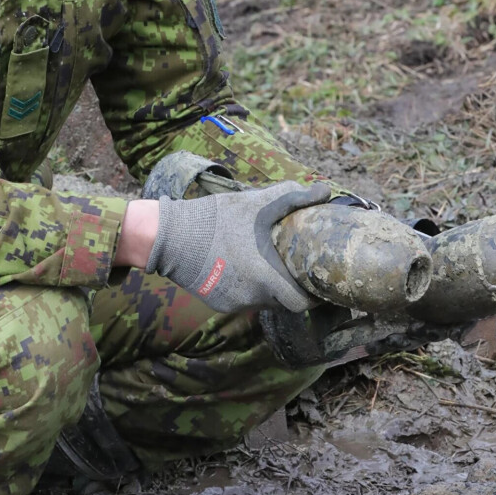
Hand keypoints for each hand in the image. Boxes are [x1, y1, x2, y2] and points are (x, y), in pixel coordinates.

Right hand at [145, 181, 330, 312]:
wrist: (170, 238)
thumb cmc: (216, 220)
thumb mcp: (255, 204)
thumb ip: (292, 198)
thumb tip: (325, 190)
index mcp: (265, 277)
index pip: (300, 304)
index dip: (310, 296)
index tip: (312, 283)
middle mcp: (251, 297)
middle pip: (281, 302)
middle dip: (288, 288)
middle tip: (289, 269)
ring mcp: (233, 303)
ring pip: (261, 302)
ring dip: (266, 288)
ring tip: (261, 264)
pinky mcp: (218, 303)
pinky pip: (241, 300)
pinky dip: (245, 288)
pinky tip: (238, 268)